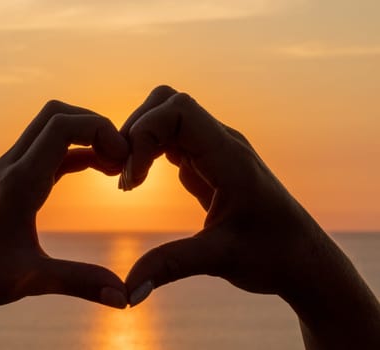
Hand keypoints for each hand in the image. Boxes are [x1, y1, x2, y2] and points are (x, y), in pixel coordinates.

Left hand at [0, 100, 128, 348]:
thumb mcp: (31, 279)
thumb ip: (80, 282)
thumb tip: (124, 297)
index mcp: (20, 181)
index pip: (62, 125)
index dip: (99, 130)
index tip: (123, 158)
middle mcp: (14, 165)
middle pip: (57, 114)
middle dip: (95, 125)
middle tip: (121, 156)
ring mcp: (11, 169)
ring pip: (52, 128)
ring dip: (85, 137)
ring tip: (114, 165)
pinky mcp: (12, 178)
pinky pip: (49, 150)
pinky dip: (76, 151)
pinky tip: (95, 170)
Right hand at [122, 85, 316, 299]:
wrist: (302, 258)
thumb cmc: (273, 256)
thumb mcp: (219, 259)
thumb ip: (170, 267)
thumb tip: (127, 294)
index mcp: (230, 157)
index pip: (179, 110)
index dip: (144, 134)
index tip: (132, 181)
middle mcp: (222, 143)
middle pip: (167, 103)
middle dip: (135, 132)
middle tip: (123, 176)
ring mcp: (215, 150)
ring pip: (167, 117)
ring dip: (140, 141)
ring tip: (129, 182)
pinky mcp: (208, 162)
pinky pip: (171, 139)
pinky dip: (148, 152)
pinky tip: (140, 183)